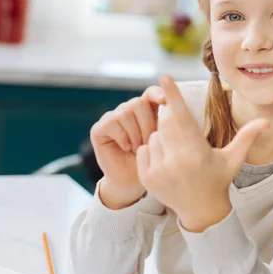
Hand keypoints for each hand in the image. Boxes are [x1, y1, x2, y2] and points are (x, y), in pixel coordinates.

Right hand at [90, 85, 165, 208]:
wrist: (133, 181)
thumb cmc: (152, 160)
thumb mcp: (163, 140)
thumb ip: (167, 122)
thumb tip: (173, 104)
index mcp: (146, 109)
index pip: (151, 92)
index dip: (157, 94)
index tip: (166, 100)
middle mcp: (128, 109)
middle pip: (138, 103)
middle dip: (147, 124)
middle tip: (149, 143)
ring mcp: (113, 117)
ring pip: (125, 113)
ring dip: (135, 133)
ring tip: (139, 148)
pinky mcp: (100, 128)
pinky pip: (112, 123)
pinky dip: (123, 137)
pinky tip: (127, 147)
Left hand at [136, 75, 268, 231]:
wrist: (201, 211)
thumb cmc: (219, 179)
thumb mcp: (234, 158)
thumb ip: (248, 136)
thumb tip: (267, 122)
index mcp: (197, 152)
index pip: (182, 116)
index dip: (173, 95)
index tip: (164, 77)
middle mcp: (176, 160)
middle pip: (166, 122)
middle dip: (171, 118)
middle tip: (182, 129)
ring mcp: (159, 170)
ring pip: (154, 136)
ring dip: (163, 137)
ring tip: (178, 152)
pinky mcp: (147, 177)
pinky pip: (144, 149)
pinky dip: (153, 150)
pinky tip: (167, 161)